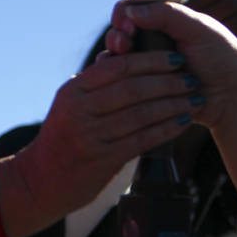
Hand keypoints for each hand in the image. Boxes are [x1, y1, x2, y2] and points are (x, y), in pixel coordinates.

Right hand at [0, 45, 201, 236]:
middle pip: (132, 89)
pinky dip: (167, 129)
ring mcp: (90, 136)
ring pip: (141, 114)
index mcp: (72, 91)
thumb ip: (95, 84)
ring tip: (195, 98)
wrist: (41, 180)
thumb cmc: (62, 138)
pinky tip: (184, 122)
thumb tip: (125, 56)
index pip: (117, 67)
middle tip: (193, 77)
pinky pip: (143, 139)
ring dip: (173, 105)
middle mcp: (79, 111)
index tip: (175, 57)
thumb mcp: (69, 106)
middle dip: (168, 81)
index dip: (150, 60)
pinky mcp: (103, 159)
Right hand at [107, 0, 236, 129]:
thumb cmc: (222, 59)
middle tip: (124, 44)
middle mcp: (153, 40)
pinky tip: (124, 79)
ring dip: (116, 57)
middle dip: (117, 36)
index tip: (128, 25)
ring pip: (117, 57)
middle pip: (119, 32)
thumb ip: (167, 14)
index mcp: (165, 22)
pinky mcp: (144, 88)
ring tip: (125, 60)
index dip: (123, 15)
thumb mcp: (198, 29)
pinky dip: (118, 77)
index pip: (131, 10)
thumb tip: (131, 10)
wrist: (233, 97)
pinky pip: (122, 81)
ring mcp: (147, 65)